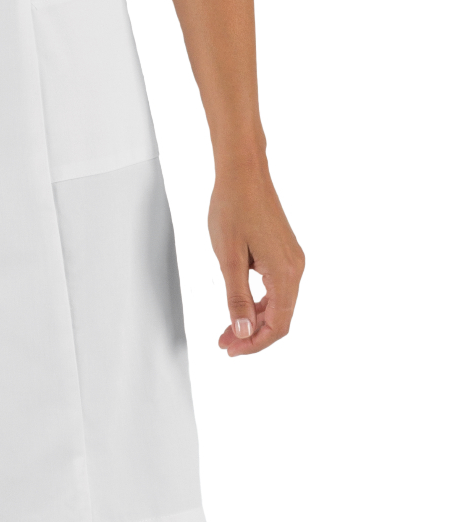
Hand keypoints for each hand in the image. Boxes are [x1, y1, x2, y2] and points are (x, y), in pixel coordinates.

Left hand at [208, 164, 304, 355]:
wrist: (243, 171)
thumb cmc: (233, 206)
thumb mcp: (228, 256)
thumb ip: (237, 297)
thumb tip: (244, 331)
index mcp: (284, 272)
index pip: (278, 324)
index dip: (255, 343)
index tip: (231, 349)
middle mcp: (295, 268)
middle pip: (280, 317)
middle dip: (252, 334)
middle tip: (224, 342)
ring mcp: (292, 259)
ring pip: (278, 303)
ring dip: (255, 319)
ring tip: (228, 329)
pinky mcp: (284, 252)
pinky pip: (276, 287)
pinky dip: (258, 301)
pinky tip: (241, 305)